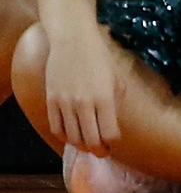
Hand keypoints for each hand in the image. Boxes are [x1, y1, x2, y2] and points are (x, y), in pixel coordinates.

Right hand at [42, 32, 120, 155]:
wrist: (73, 40)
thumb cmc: (99, 56)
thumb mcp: (116, 76)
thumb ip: (117, 99)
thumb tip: (115, 119)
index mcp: (105, 98)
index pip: (108, 133)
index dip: (112, 143)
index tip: (113, 144)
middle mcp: (84, 103)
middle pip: (90, 140)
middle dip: (98, 150)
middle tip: (101, 152)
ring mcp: (65, 103)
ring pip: (72, 137)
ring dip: (81, 145)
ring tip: (87, 146)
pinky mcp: (51, 100)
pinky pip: (56, 127)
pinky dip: (64, 137)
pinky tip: (71, 136)